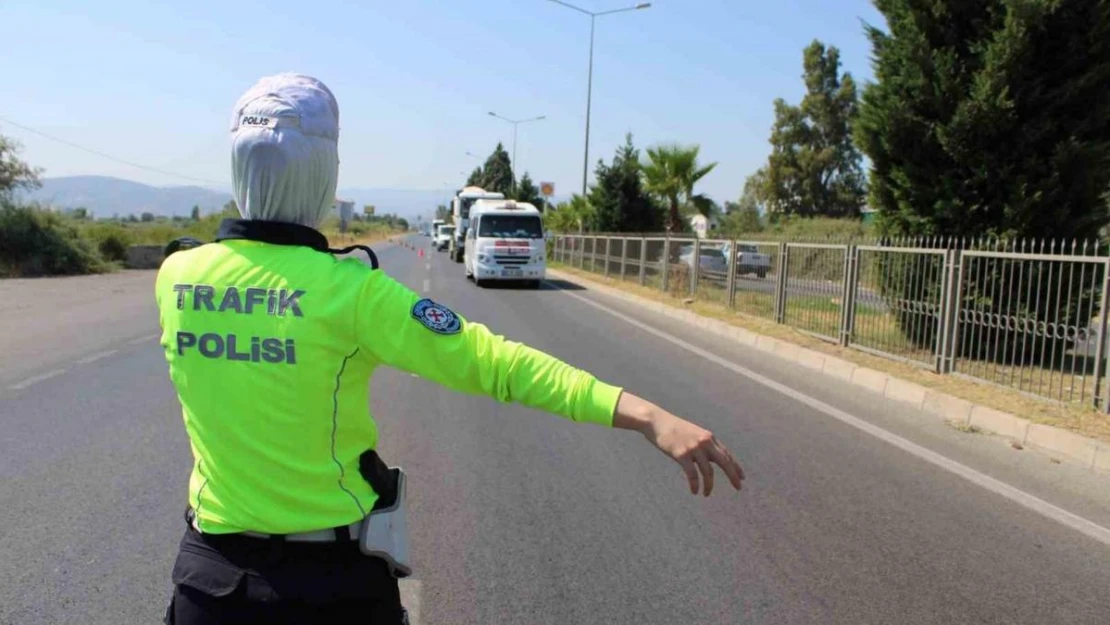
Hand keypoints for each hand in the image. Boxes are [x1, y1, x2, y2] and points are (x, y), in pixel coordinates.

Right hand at [613, 393, 744, 495]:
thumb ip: (704, 445)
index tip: (741, 478)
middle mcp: (704, 442)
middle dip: (732, 476)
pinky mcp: (682, 454)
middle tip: (738, 488)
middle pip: (724, 462)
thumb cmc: (674, 429)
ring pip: (708, 471)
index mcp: (709, 437)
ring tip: (706, 494)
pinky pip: (693, 474)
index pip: (727, 454)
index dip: (735, 467)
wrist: (657, 422)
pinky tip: (694, 491)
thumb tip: (712, 460)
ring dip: (709, 485)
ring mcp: (694, 448)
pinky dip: (695, 485)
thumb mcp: (693, 434)